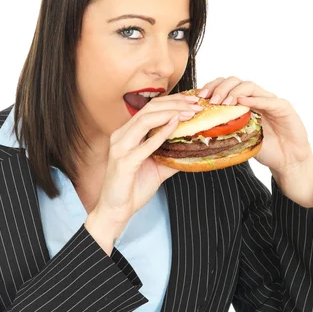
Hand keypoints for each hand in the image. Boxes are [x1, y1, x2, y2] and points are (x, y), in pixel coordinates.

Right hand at [92, 93, 202, 236]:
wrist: (116, 210)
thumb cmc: (133, 188)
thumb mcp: (158, 168)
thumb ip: (172, 155)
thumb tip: (194, 148)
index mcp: (127, 133)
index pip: (150, 108)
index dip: (172, 101)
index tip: (192, 101)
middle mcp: (121, 135)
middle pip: (149, 109)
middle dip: (175, 103)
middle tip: (196, 105)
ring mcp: (121, 147)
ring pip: (145, 120)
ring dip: (171, 113)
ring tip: (189, 114)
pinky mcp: (124, 162)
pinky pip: (145, 144)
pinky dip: (161, 133)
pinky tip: (175, 126)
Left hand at [197, 76, 312, 172]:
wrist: (287, 159)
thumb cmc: (264, 148)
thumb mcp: (239, 138)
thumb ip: (225, 129)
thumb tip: (199, 128)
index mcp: (244, 103)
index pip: (226, 86)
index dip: (213, 87)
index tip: (201, 96)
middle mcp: (256, 98)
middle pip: (235, 81)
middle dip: (221, 88)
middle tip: (212, 100)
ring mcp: (270, 101)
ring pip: (250, 86)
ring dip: (234, 92)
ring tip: (225, 102)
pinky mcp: (284, 107)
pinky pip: (269, 100)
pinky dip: (255, 100)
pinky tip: (243, 102)